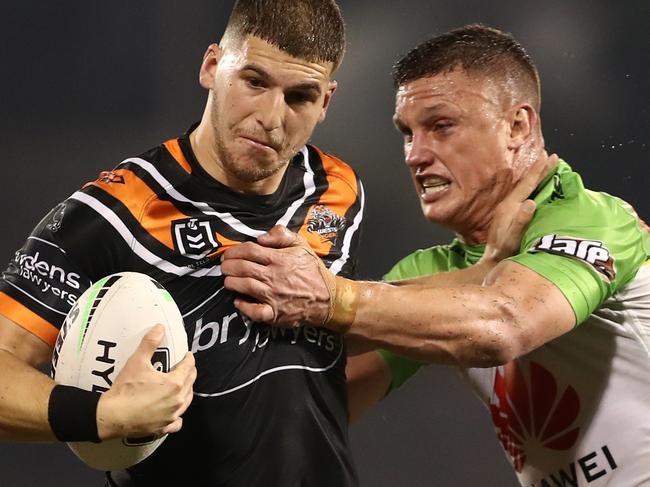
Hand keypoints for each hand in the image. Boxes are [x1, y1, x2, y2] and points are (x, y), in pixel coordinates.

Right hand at [96, 324, 196, 439]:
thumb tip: (160, 327)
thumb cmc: (126, 389)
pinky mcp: (164, 427)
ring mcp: (172, 415)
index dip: (188, 358)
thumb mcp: (137, 361)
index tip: (186, 355)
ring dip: (186, 392)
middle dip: (189, 373)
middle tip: (184, 367)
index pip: (189, 367)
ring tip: (181, 386)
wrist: (111, 416)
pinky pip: (177, 422)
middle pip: (190, 383)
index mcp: (175, 383)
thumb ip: (150, 343)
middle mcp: (178, 400)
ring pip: (186, 401)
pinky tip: (173, 412)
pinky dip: (177, 416)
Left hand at [221, 226, 334, 327]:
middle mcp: (274, 276)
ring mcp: (273, 296)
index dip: (234, 251)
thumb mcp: (302, 245)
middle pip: (242, 268)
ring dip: (231, 283)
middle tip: (224, 267)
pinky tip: (238, 302)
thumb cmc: (313, 271)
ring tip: (228, 281)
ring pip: (244, 287)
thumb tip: (261, 237)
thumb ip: (282, 235)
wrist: (329, 298)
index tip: (228, 254)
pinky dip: (243, 307)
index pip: (250, 250)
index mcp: (280, 259)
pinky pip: (254, 312)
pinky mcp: (275, 314)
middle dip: (228, 266)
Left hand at [481, 152, 558, 263]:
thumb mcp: (513, 237)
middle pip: (526, 182)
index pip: (527, 184)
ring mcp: (507, 208)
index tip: (550, 157)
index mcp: (509, 206)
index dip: (539, 170)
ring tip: (545, 166)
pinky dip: (532, 186)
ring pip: (525, 187)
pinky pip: (523, 194)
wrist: (492, 259)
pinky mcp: (509, 213)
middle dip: (539, 169)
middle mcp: (508, 204)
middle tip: (551, 155)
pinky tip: (535, 186)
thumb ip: (520, 220)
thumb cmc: (504, 250)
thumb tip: (530, 202)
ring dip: (535, 176)